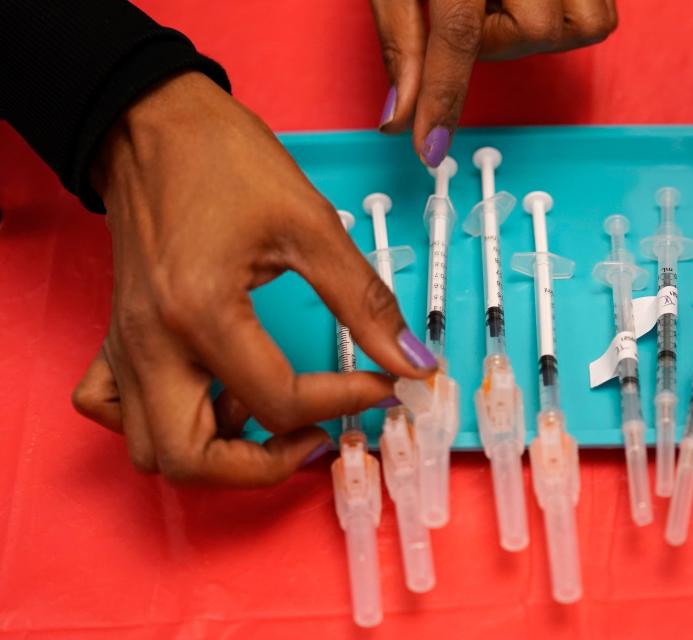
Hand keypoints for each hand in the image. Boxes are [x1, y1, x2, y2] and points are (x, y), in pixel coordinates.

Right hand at [72, 72, 435, 486]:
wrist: (154, 123)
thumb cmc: (226, 161)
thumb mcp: (311, 225)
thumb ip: (365, 301)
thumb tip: (413, 360)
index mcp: (202, 315)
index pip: (281, 402)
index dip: (347, 400)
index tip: (385, 385)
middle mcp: (152, 346)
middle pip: (194, 461)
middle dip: (264, 467)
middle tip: (314, 437)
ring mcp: (126, 347)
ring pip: (151, 450)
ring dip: (214, 451)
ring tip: (265, 411)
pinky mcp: (117, 337)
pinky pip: (114, 410)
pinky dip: (160, 423)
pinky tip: (207, 394)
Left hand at [372, 0, 616, 164]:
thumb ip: (402, 39)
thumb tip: (398, 116)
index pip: (456, 34)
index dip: (441, 97)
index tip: (429, 147)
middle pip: (533, 30)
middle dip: (498, 37)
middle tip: (472, 9)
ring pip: (583, 24)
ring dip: (537, 28)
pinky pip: (601, 10)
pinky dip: (567, 15)